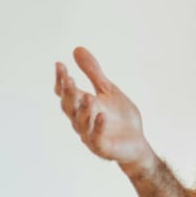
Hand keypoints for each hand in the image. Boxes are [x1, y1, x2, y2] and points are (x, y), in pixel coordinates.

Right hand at [54, 47, 149, 166]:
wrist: (136, 142)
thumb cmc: (119, 116)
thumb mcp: (107, 89)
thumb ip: (93, 72)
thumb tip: (76, 49)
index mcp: (81, 106)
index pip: (65, 92)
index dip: (61, 80)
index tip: (60, 65)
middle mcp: (81, 120)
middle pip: (69, 107)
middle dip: (68, 93)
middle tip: (68, 79)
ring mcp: (90, 135)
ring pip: (80, 122)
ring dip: (83, 110)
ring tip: (88, 96)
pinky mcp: (102, 147)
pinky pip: (96, 137)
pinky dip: (97, 126)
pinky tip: (101, 115)